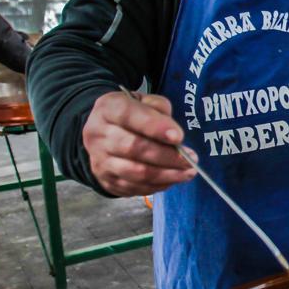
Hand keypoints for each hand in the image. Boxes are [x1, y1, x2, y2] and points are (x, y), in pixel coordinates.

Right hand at [82, 90, 197, 196]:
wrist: (103, 132)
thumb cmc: (131, 115)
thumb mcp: (143, 101)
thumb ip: (159, 110)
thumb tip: (174, 136)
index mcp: (107, 108)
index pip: (129, 115)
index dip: (155, 127)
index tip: (178, 137)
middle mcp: (97, 134)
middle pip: (134, 148)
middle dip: (167, 156)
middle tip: (191, 159)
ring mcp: (100, 160)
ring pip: (136, 172)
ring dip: (166, 175)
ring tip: (188, 172)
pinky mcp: (106, 180)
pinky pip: (135, 187)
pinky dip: (158, 185)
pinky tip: (172, 179)